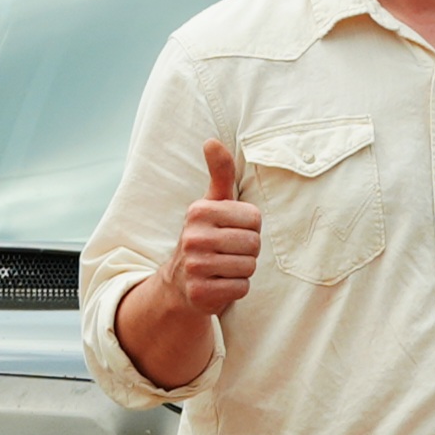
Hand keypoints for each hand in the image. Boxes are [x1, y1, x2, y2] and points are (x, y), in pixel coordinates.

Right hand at [160, 140, 260, 317]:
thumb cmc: (205, 236)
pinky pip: (241, 288)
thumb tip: (212, 141)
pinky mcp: (200, 293)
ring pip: (249, 267)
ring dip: (242, 270)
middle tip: (228, 252)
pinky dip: (236, 288)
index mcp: (199, 211)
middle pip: (253, 244)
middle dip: (248, 250)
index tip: (231, 230)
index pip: (254, 218)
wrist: (180, 283)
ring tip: (223, 267)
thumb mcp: (212, 203)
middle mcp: (193, 237)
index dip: (250, 227)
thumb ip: (220, 173)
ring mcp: (194, 267)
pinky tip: (219, 283)